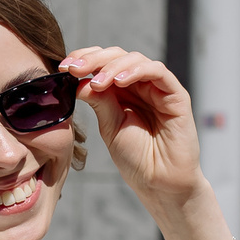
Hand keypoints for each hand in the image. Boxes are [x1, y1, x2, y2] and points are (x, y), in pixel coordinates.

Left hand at [57, 47, 203, 214]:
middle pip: (117, 56)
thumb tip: (79, 80)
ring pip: (136, 59)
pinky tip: (119, 82)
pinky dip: (137, 71)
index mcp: (122, 91)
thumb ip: (99, 101)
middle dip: (93, 59)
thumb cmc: (136, 158)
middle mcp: (140, 85)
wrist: (159, 183)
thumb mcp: (110, 126)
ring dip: (113, 66)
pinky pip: (158, 72)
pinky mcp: (176, 95)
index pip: (103, 63)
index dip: (83, 59)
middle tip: (74, 69)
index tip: (63, 68)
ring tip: (97, 82)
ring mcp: (158, 88)